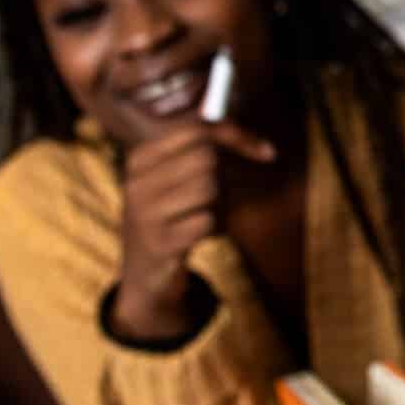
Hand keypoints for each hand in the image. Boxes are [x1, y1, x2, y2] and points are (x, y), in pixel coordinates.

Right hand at [114, 116, 276, 338]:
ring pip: (207, 187)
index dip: (236, 137)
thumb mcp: (180, 179)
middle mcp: (136, 182)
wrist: (146, 275)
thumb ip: (216, 152)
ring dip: (214, 204)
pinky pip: (206, 221)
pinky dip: (210, 228)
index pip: (196, 130)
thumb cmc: (173, 217)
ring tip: (196, 216)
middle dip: (219, 177)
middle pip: (204, 157)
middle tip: (209, 197)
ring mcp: (143, 214)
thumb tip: (268, 150)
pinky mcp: (158, 243)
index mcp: (140, 159)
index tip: (264, 151)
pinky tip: (193, 236)